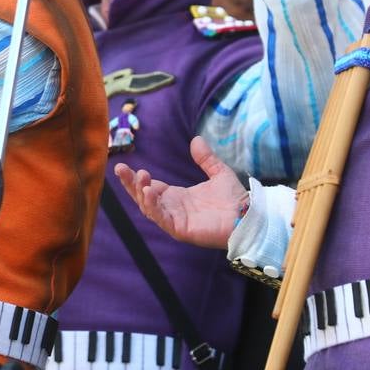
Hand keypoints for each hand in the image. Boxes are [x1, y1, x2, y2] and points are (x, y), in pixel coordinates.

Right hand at [114, 136, 247, 249]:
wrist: (249, 216)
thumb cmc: (234, 199)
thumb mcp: (218, 173)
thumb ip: (206, 158)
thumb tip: (196, 139)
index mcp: (178, 197)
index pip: (150, 187)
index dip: (138, 178)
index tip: (128, 166)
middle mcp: (173, 209)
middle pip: (143, 197)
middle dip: (130, 184)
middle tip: (120, 168)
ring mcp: (175, 220)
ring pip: (149, 208)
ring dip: (140, 193)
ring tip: (140, 177)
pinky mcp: (181, 230)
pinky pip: (161, 219)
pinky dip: (153, 207)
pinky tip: (148, 193)